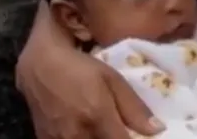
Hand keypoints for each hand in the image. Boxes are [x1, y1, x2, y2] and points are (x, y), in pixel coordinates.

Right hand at [16, 16, 162, 138]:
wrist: (39, 64)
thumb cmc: (80, 67)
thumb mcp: (112, 79)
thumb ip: (134, 108)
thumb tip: (157, 130)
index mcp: (97, 117)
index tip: (140, 136)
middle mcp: (77, 134)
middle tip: (120, 130)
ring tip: (103, 130)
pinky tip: (86, 132)